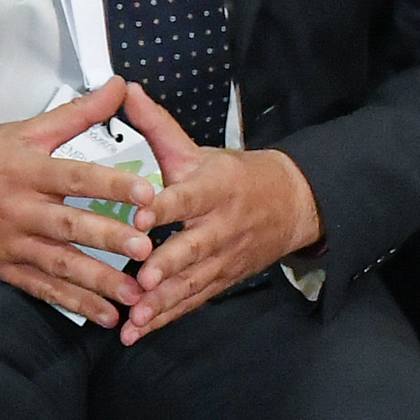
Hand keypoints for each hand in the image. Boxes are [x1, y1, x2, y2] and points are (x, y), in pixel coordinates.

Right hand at [0, 77, 158, 325]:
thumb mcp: (22, 129)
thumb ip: (76, 113)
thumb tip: (119, 86)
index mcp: (26, 170)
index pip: (75, 177)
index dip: (110, 185)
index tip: (146, 193)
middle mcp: (19, 209)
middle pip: (69, 226)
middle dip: (108, 240)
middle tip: (146, 249)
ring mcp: (10, 243)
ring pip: (59, 265)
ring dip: (98, 283)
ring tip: (136, 296)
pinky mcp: (2, 268)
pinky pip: (42, 288)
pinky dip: (74, 303)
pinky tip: (106, 316)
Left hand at [111, 82, 323, 341]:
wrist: (293, 203)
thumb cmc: (235, 175)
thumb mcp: (199, 149)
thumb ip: (158, 126)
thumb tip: (126, 90)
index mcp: (214, 188)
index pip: (187, 197)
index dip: (165, 208)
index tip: (140, 219)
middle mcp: (221, 225)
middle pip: (193, 248)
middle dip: (168, 266)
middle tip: (142, 281)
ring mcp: (224, 256)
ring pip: (193, 282)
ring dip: (164, 303)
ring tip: (135, 318)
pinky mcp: (223, 279)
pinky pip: (193, 301)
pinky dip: (167, 317)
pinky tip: (139, 330)